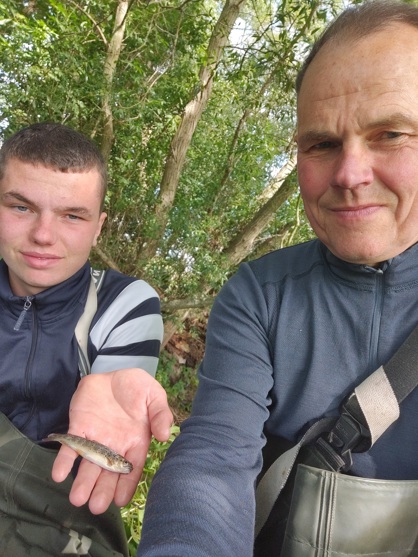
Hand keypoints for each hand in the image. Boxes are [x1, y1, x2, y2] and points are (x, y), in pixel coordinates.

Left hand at [51, 368, 172, 513]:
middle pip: (108, 472)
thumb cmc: (138, 387)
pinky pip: (70, 446)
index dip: (126, 485)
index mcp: (135, 442)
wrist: (115, 373)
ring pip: (88, 464)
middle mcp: (114, 446)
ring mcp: (96, 438)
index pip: (131, 469)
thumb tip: (165, 435)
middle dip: (102, 489)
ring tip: (78, 498)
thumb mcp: (155, 396)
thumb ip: (161, 414)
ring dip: (82, 481)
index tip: (120, 501)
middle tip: (96, 506)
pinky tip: (58, 474)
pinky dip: (64, 460)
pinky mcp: (79, 427)